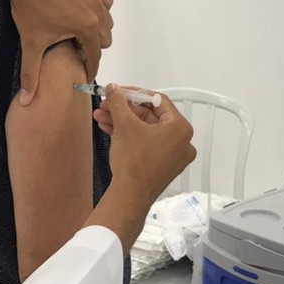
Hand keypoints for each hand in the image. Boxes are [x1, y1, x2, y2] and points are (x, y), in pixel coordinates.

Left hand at [3, 0, 113, 104]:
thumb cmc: (28, 10)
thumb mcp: (31, 45)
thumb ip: (31, 75)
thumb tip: (26, 101)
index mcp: (87, 27)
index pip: (95, 55)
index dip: (90, 68)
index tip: (84, 75)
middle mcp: (97, 10)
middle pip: (105, 39)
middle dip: (92, 48)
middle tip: (74, 50)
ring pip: (108, 22)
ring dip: (97, 30)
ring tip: (76, 34)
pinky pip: (105, 3)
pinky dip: (99, 11)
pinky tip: (83, 15)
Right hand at [101, 84, 195, 205]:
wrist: (129, 196)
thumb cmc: (133, 161)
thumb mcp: (124, 124)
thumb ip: (118, 101)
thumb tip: (113, 88)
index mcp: (180, 128)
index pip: (157, 101)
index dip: (134, 93)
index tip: (118, 91)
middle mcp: (181, 141)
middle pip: (149, 115)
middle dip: (124, 110)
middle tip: (106, 104)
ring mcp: (172, 155)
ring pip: (145, 130)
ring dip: (122, 122)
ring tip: (101, 117)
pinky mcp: (162, 165)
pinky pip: (145, 143)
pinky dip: (128, 135)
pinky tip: (108, 129)